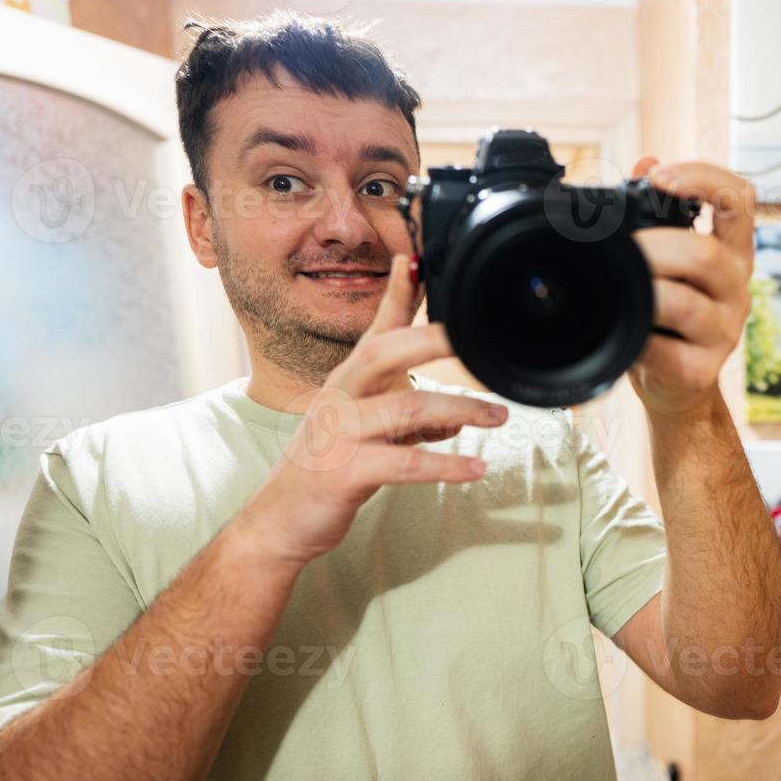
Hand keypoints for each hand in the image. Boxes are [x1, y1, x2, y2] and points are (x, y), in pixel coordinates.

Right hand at [235, 254, 508, 566]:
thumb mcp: (370, 432)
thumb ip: (411, 418)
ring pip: (407, 408)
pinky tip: (476, 467)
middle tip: (479, 335)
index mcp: (348, 381)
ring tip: (500, 415)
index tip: (416, 259)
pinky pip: (404, 465)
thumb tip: (458, 414)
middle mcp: (340, 397)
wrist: (280, 521)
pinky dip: (446, 465)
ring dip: (461, 409)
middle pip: (386, 351)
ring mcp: (339, 433)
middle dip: (434, 337)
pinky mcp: (345, 472)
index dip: (396, 293)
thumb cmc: (328, 471)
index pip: (375, 328)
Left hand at [628, 158, 754, 418]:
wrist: (672, 385)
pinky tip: (623, 331)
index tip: (660, 176)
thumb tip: (645, 162)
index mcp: (731, 252)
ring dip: (644, 291)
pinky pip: (667, 351)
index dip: (705, 178)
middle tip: (622, 250)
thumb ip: (656, 213)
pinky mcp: (702, 371)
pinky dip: (638, 338)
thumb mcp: (665, 260)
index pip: (740, 199)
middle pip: (707, 255)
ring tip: (618, 287)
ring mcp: (724, 332)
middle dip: (655, 246)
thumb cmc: (665, 315)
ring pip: (687, 304)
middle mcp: (737, 288)